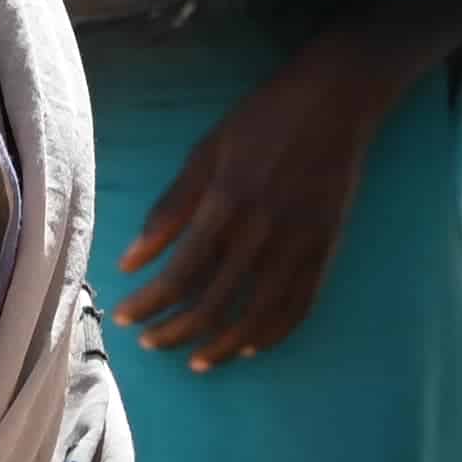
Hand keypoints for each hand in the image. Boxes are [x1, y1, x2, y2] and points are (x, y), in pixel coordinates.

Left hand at [108, 0, 461, 370]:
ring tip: (195, 360)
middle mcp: (263, 230)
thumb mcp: (205, 152)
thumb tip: (130, 260)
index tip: (126, 318)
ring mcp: (299, 243)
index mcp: (226, 203)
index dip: (149, 303)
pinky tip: (248, 347)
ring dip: (221, 345)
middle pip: (213, 303)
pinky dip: (272, 333)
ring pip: (255, 315)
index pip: (179, 273)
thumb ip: (169, 208)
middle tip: (152, 344)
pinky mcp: (326, 248)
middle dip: (176, 331)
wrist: (336, 101)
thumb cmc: (261, 121)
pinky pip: (298, 306)